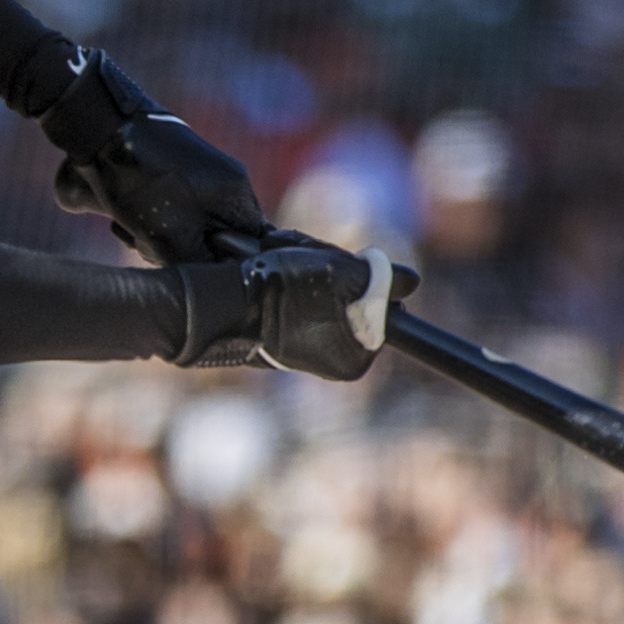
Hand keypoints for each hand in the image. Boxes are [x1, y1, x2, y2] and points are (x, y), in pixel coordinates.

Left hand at [37, 47, 268, 267]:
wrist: (96, 131)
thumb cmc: (141, 183)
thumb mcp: (174, 238)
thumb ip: (202, 266)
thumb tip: (213, 286)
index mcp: (236, 191)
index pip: (254, 242)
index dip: (228, 264)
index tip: (200, 270)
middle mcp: (218, 182)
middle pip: (213, 241)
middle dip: (182, 253)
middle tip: (154, 245)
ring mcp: (188, 177)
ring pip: (180, 232)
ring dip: (153, 241)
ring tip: (129, 226)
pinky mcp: (158, 177)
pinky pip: (157, 216)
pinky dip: (139, 224)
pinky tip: (117, 218)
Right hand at [174, 238, 411, 380]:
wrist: (212, 302)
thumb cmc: (275, 290)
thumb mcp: (338, 273)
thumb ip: (379, 278)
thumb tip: (412, 281)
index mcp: (353, 360)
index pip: (379, 306)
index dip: (362, 276)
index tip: (339, 264)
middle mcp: (331, 364)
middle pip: (351, 299)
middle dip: (330, 270)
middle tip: (304, 259)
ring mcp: (304, 352)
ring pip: (324, 294)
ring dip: (307, 268)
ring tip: (280, 260)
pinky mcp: (279, 338)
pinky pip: (298, 301)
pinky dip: (288, 279)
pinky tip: (268, 269)